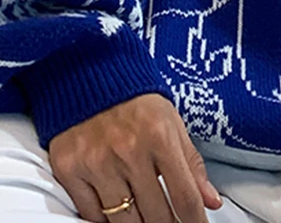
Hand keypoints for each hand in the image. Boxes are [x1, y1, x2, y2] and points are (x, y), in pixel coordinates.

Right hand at [48, 93, 221, 222]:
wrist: (88, 73)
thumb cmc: (135, 98)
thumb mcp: (171, 122)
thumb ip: (191, 162)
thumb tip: (211, 200)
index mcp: (159, 136)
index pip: (184, 196)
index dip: (195, 221)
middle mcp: (128, 151)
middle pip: (156, 214)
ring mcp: (96, 162)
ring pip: (123, 221)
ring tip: (148, 221)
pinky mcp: (69, 169)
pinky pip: (90, 215)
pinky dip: (105, 221)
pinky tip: (118, 216)